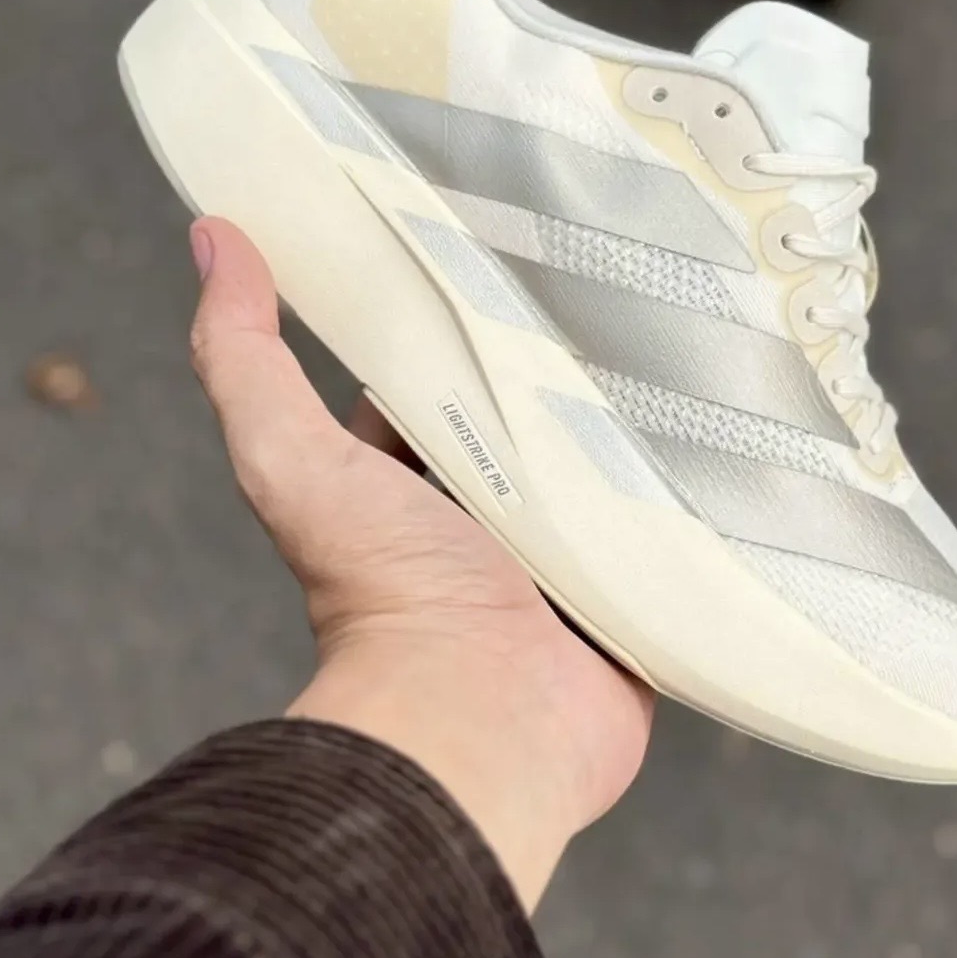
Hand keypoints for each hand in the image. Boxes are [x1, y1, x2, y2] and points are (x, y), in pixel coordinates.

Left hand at [187, 217, 653, 907]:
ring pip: (615, 462)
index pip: (447, 377)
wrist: (481, 721)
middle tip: (631, 277)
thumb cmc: (383, 595)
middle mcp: (493, 513)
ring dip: (646, 420)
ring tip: (704, 333)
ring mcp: (572, 553)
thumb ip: (242, 360)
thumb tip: (213, 236)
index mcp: (416, 480)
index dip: (468, 320)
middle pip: (540, 412)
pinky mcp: (639, 589)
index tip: (511, 241)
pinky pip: (678, 522)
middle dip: (573, 362)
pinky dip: (698, 488)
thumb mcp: (293, 460)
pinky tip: (743, 424)